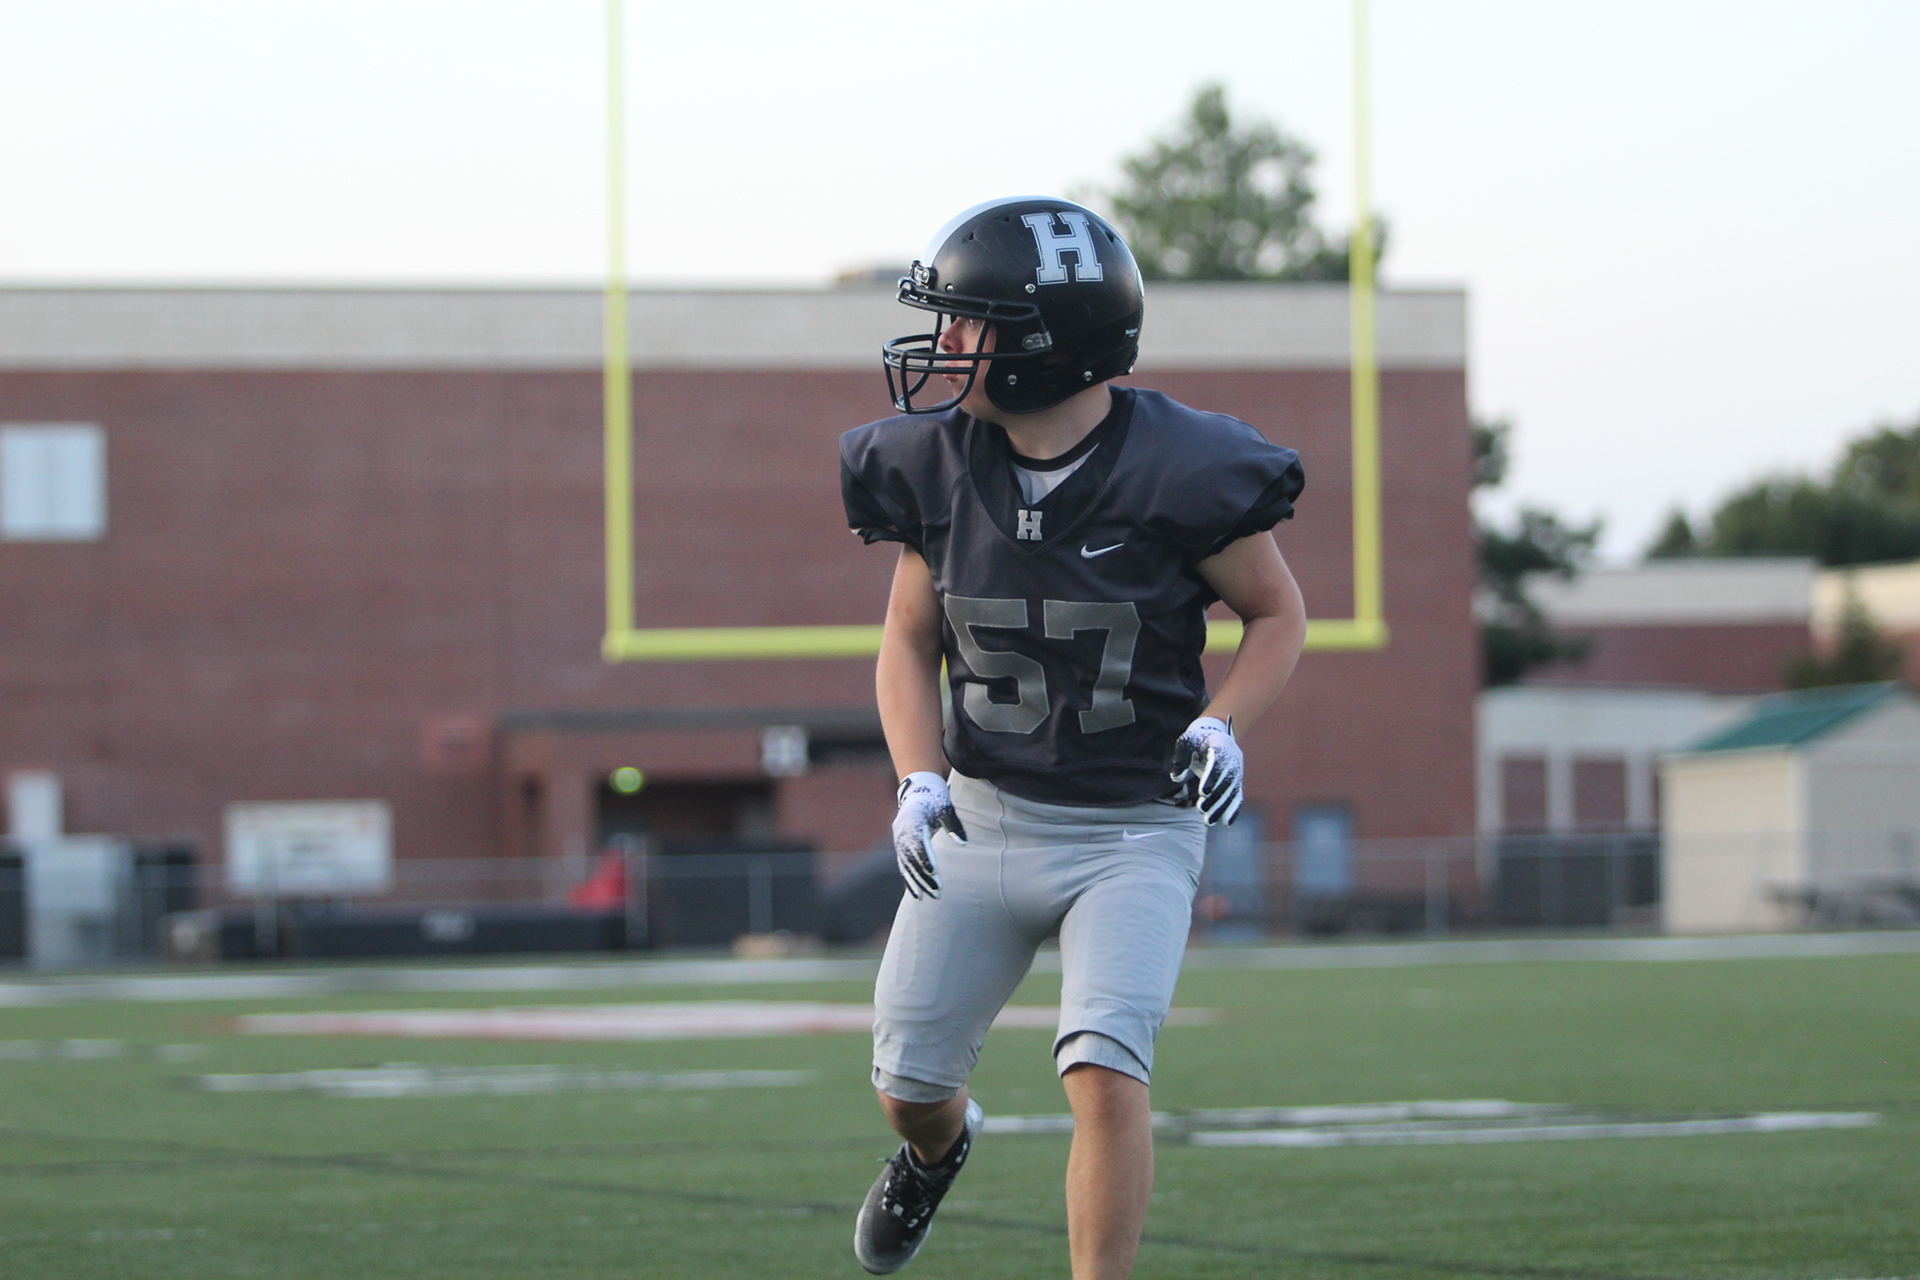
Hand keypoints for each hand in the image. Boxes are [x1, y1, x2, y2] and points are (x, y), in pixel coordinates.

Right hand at [892, 772, 966, 898]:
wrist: (917, 790)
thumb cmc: (935, 798)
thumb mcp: (946, 807)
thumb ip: (953, 825)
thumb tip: (964, 843)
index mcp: (913, 820)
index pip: (918, 843)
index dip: (925, 858)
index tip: (934, 872)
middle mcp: (902, 832)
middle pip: (911, 859)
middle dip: (924, 877)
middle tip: (938, 892)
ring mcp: (899, 839)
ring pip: (906, 865)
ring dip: (918, 882)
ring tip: (930, 897)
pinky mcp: (900, 845)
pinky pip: (903, 865)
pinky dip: (909, 879)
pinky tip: (917, 894)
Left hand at [1169, 716, 1242, 825]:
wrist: (1214, 736)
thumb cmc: (1197, 740)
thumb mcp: (1185, 743)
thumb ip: (1180, 759)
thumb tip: (1176, 777)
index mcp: (1221, 745)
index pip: (1219, 763)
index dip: (1212, 778)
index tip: (1203, 792)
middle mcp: (1233, 758)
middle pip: (1227, 780)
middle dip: (1216, 797)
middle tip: (1201, 809)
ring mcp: (1238, 771)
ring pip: (1233, 791)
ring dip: (1222, 807)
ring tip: (1208, 822)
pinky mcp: (1237, 782)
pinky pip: (1238, 796)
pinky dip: (1233, 810)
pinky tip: (1226, 823)